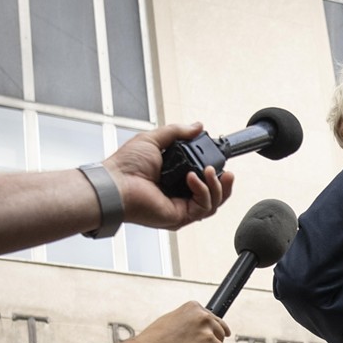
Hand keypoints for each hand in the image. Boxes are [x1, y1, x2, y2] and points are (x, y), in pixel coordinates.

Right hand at [90, 301, 229, 342]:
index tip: (224, 334)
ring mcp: (207, 337)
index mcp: (195, 309)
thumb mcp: (170, 319)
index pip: (215, 319)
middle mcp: (204, 320)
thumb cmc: (153, 341)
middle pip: (220, 335)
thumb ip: (187, 321)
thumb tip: (195, 330)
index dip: (219, 330)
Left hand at [102, 123, 234, 229]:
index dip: (215, 172)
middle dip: (224, 184)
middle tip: (227, 172)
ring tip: (208, 171)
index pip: (205, 180)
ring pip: (213, 203)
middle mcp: (180, 196)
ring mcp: (181, 208)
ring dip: (216, 186)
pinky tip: (192, 178)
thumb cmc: (126, 165)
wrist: (115, 183)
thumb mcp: (155, 140)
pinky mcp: (180, 217)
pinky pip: (203, 208)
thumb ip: (178, 132)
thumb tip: (197, 126)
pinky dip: (202, 192)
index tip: (220, 161)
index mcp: (176, 180)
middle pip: (215, 195)